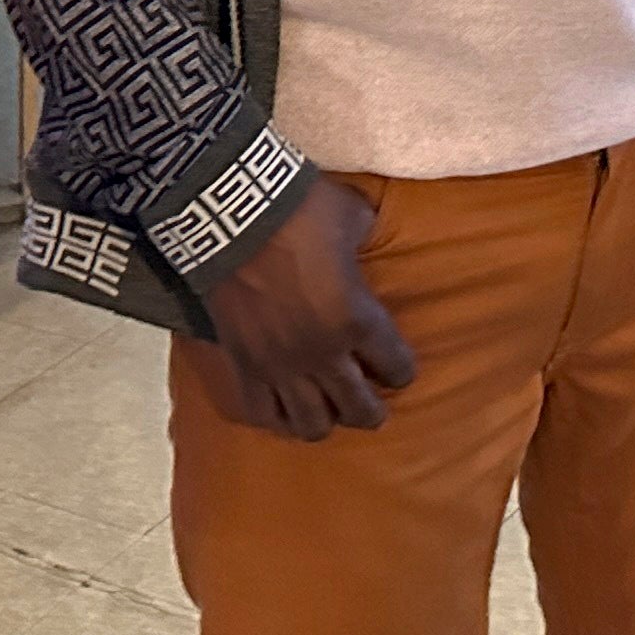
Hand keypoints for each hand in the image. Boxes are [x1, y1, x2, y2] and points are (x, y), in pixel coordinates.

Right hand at [199, 177, 413, 440]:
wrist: (234, 213)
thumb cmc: (302, 211)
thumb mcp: (352, 216)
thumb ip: (367, 238)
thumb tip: (368, 237)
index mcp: (359, 319)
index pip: (396, 368)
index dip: (400, 370)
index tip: (396, 367)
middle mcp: (325, 354)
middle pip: (360, 409)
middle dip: (372, 409)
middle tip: (371, 401)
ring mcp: (282, 365)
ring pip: (314, 424)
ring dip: (328, 419)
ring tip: (329, 409)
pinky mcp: (246, 365)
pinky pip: (266, 413)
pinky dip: (280, 417)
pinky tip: (286, 409)